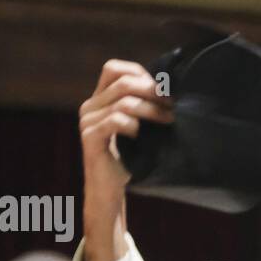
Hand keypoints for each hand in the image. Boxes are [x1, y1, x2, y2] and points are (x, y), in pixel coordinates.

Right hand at [78, 59, 173, 260]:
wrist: (111, 191)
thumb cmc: (129, 160)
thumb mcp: (138, 128)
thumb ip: (143, 108)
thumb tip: (171, 92)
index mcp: (99, 100)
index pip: (114, 69)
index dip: (140, 74)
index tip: (163, 90)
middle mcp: (90, 106)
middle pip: (123, 82)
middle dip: (152, 91)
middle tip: (173, 106)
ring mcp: (88, 121)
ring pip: (123, 102)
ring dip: (151, 110)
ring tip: (169, 120)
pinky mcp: (90, 138)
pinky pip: (115, 120)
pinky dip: (133, 125)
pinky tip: (141, 134)